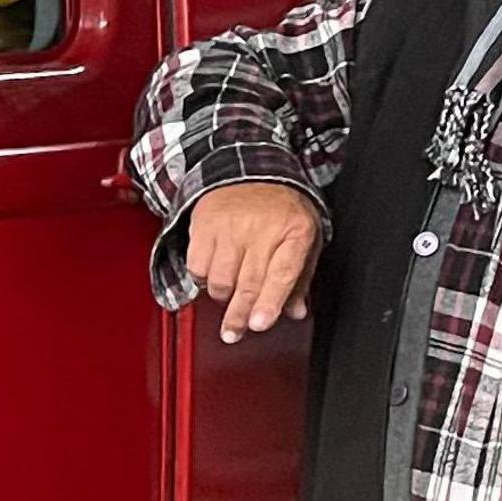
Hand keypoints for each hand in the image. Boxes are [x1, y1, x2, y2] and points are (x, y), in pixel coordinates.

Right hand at [184, 182, 321, 341]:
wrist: (250, 168)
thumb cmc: (280, 208)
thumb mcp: (304, 237)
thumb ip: (299, 277)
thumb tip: (295, 312)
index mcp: (295, 230)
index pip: (282, 273)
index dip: (269, 303)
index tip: (258, 324)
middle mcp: (263, 226)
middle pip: (249, 283)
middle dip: (239, 315)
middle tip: (234, 333)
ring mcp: (231, 224)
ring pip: (220, 280)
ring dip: (222, 295)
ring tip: (229, 289)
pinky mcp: (205, 224)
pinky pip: (197, 266)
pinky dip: (202, 278)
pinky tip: (213, 272)